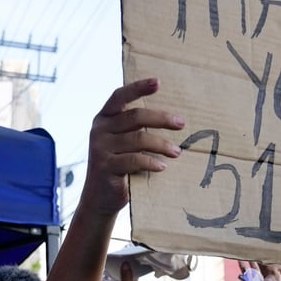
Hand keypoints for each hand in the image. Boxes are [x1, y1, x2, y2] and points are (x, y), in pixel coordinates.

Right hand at [83, 78, 184, 215]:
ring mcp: (100, 148)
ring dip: (161, 145)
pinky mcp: (105, 166)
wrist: (100, 198)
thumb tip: (173, 121)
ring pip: (138, 139)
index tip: (158, 82)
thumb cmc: (120, 166)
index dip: (138, 88)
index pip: (119, 97)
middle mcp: (99, 129)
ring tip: (177, 152)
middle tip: (181, 123)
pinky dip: (151, 162)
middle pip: (135, 117)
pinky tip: (162, 166)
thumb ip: (136, 130)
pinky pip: (133, 160)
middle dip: (161, 119)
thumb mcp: (124, 144)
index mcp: (104, 118)